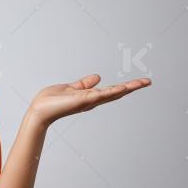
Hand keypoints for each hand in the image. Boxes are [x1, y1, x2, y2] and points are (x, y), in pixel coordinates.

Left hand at [26, 74, 151, 127]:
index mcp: (90, 96)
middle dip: (132, 87)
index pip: (111, 91)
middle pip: (116, 93)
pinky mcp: (84, 100)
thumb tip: (98, 77)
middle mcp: (92, 100)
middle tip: (148, 81)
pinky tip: (124, 87)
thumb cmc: (51, 101)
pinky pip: (101, 94)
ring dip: (128, 88)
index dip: (124, 86)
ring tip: (143, 82)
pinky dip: (113, 91)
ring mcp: (89, 101)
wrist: (40, 110)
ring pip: (113, 93)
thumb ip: (84, 83)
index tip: (138, 82)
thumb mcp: (71, 88)